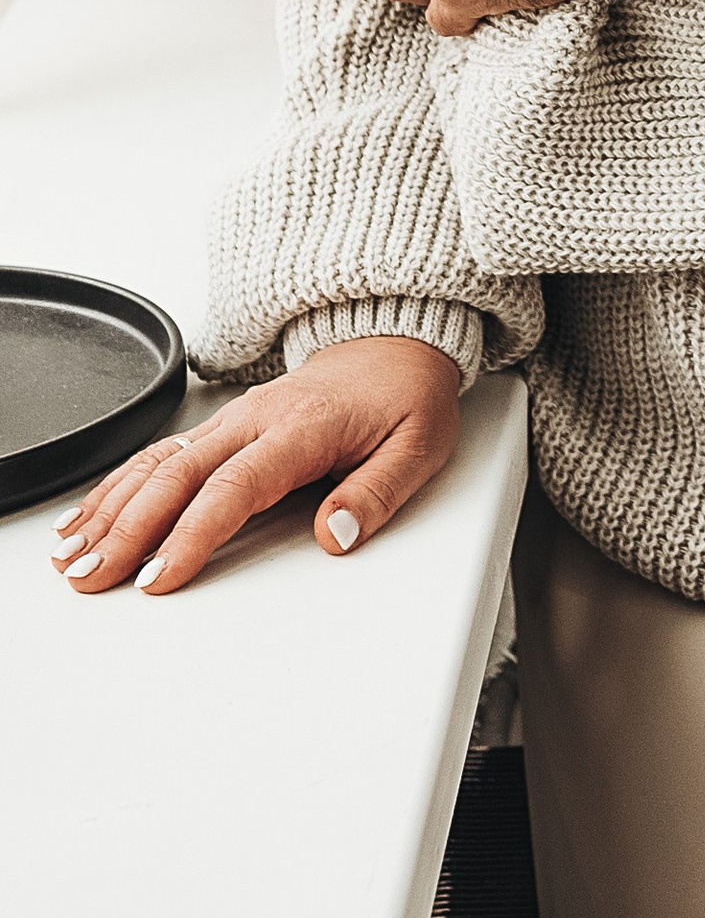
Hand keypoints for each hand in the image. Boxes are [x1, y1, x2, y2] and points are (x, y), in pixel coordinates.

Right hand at [48, 336, 463, 597]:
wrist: (396, 341)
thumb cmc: (405, 397)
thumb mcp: (418, 446)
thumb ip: (376, 493)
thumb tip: (335, 534)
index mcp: (301, 427)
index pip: (235, 485)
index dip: (193, 534)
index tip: (160, 575)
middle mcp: (256, 418)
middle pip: (178, 475)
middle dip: (128, 529)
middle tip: (93, 576)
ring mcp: (234, 419)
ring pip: (158, 462)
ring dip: (111, 508)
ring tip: (73, 556)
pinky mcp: (223, 424)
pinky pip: (161, 454)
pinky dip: (118, 485)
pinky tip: (90, 516)